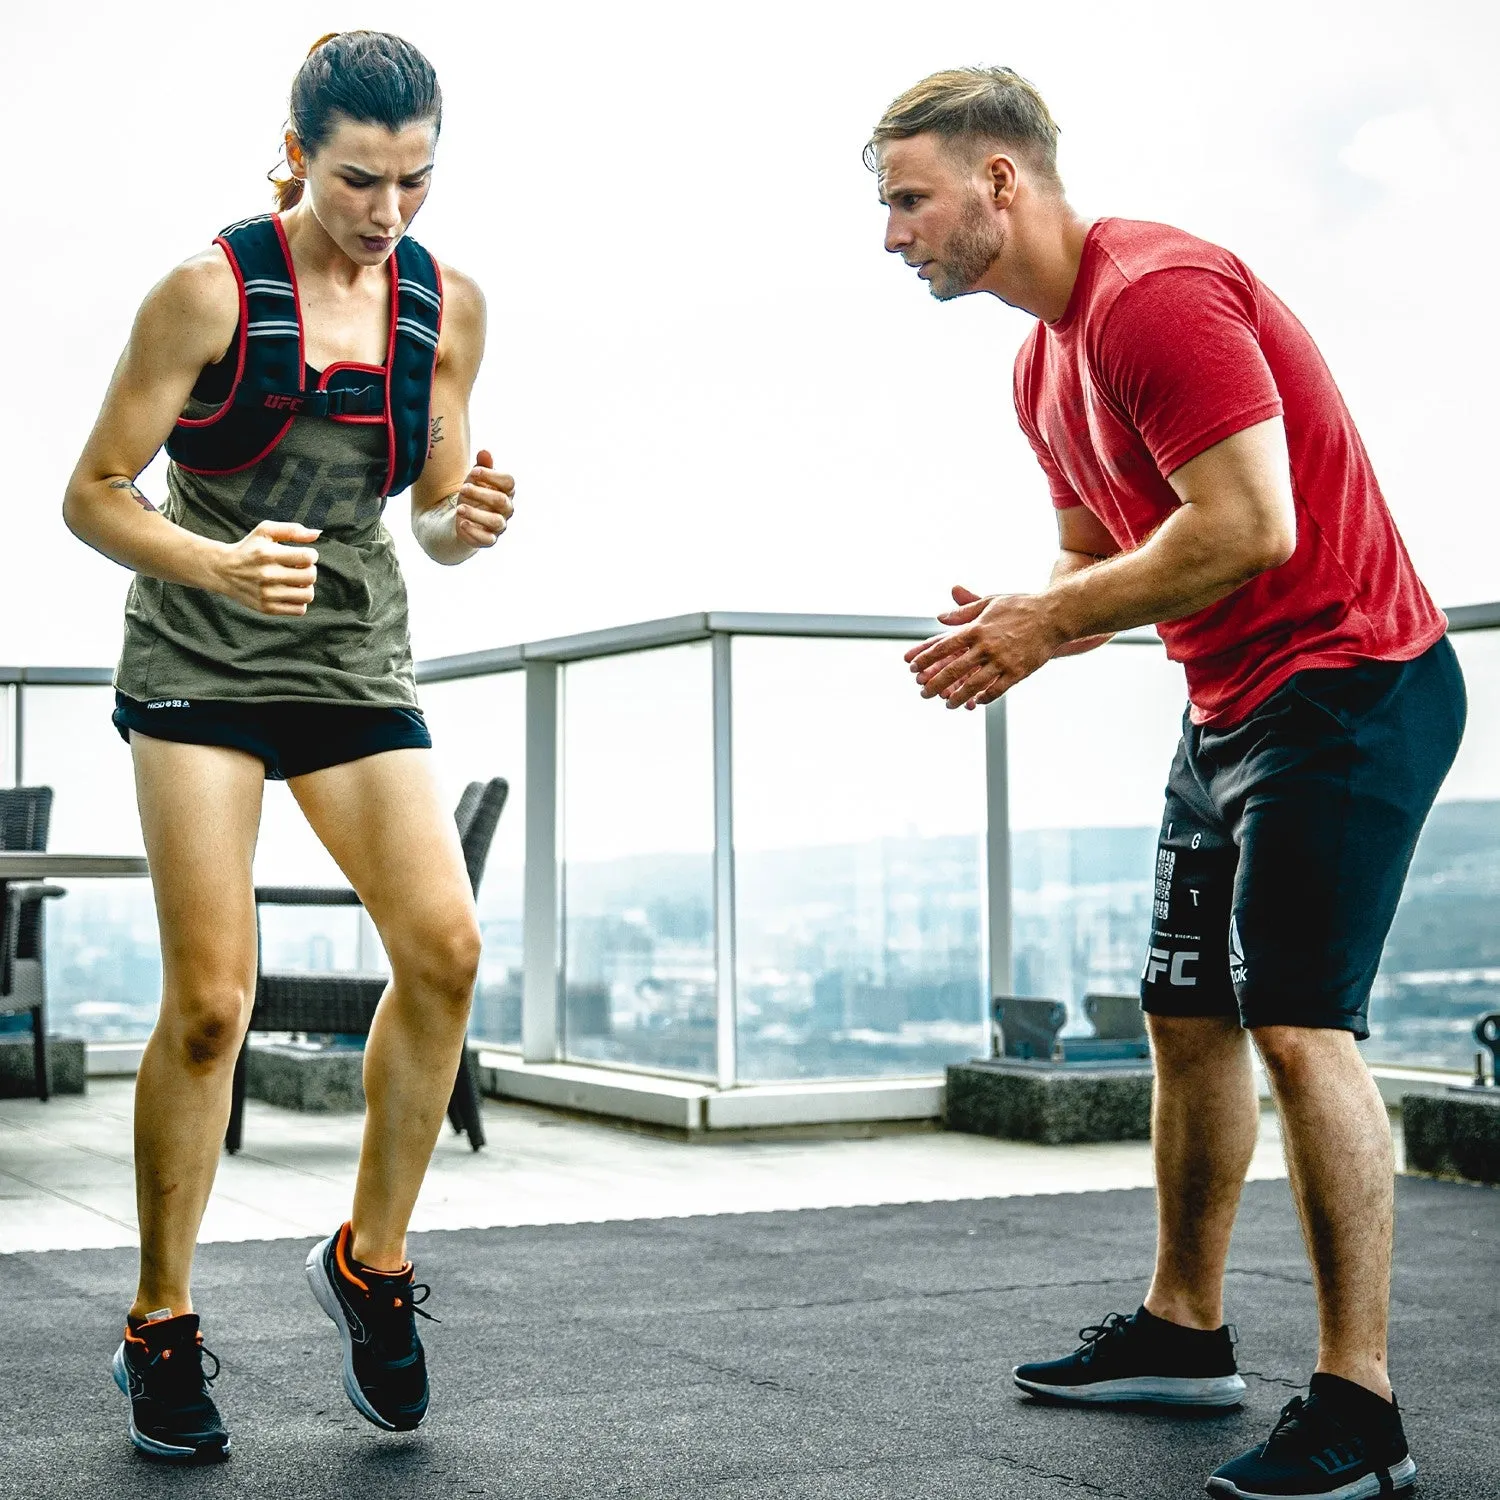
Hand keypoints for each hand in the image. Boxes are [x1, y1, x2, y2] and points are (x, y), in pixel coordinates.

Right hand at [213, 520, 319, 615]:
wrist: (223, 570)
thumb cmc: (249, 548)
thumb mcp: (265, 531)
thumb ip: (292, 530)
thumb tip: (317, 533)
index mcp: (268, 554)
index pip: (308, 558)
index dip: (311, 555)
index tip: (303, 555)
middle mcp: (267, 575)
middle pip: (310, 577)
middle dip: (310, 570)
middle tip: (300, 568)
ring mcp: (267, 594)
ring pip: (308, 595)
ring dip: (306, 587)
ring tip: (296, 581)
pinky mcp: (267, 608)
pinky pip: (299, 610)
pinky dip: (299, 601)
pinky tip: (290, 592)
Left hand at [453, 449, 514, 548]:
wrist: (463, 519)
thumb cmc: (473, 495)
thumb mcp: (475, 480)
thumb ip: (481, 466)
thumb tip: (485, 451)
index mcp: (506, 491)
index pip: (509, 482)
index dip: (493, 476)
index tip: (474, 472)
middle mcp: (506, 509)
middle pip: (501, 501)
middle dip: (481, 493)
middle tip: (463, 489)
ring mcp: (499, 526)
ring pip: (496, 521)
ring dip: (476, 513)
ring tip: (459, 508)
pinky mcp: (489, 540)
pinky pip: (487, 539)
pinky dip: (475, 532)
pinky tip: (462, 523)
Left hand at [904, 583, 1066, 709]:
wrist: (1054, 616)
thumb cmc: (1021, 606)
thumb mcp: (990, 602)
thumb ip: (964, 611)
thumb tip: (940, 617)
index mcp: (975, 629)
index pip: (942, 647)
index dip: (925, 659)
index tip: (913, 668)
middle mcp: (986, 647)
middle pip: (953, 670)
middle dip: (935, 684)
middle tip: (923, 693)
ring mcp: (1002, 661)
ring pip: (973, 685)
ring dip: (958, 697)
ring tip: (948, 705)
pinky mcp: (1018, 672)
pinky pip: (997, 690)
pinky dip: (985, 698)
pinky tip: (977, 702)